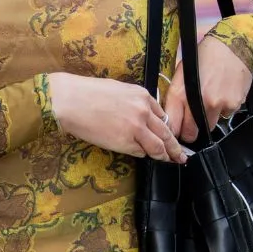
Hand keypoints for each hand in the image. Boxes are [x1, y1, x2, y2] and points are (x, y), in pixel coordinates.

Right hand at [48, 72, 188, 162]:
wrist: (71, 101)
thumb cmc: (88, 93)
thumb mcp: (119, 90)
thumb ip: (134, 102)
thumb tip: (141, 115)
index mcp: (142, 95)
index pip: (162, 116)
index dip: (168, 129)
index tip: (171, 136)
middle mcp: (144, 111)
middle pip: (166, 133)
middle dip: (175, 147)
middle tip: (181, 156)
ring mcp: (136, 128)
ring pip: (158, 146)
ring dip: (165, 156)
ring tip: (171, 162)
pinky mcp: (126, 142)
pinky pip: (140, 152)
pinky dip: (144, 155)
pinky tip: (145, 157)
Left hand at [167, 34, 252, 139]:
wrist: (233, 47)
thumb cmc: (205, 56)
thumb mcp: (182, 72)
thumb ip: (176, 97)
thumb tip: (171, 118)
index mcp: (181, 93)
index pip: (173, 126)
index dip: (174, 131)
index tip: (177, 129)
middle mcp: (198, 101)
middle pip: (190, 133)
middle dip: (190, 130)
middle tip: (192, 121)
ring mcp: (217, 105)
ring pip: (209, 126)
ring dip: (208, 118)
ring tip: (210, 100)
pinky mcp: (232, 105)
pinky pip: (224, 116)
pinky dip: (223, 109)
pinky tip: (223, 94)